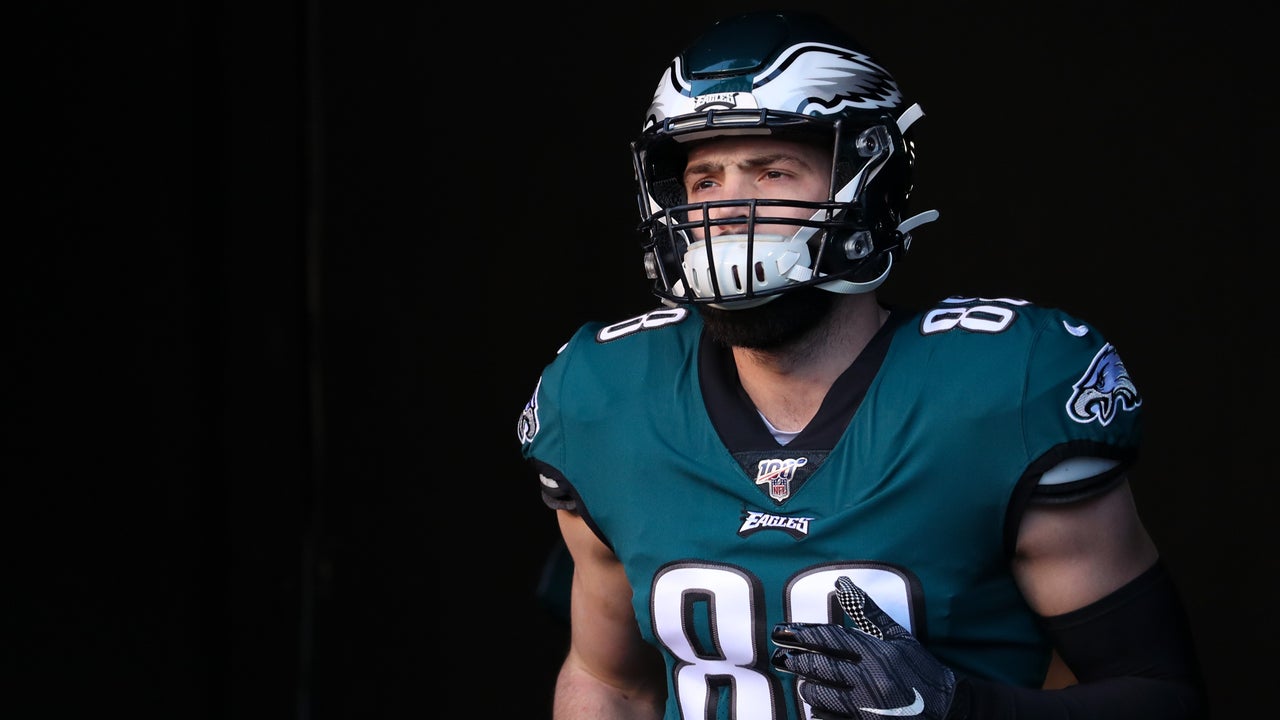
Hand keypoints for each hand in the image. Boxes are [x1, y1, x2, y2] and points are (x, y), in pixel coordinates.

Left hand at [771, 576, 961, 718]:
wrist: (950, 712)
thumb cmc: (922, 671)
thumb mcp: (899, 638)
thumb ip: (867, 611)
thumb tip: (842, 583)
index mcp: (879, 654)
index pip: (832, 639)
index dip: (805, 633)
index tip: (784, 630)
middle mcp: (871, 680)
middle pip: (821, 666)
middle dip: (796, 660)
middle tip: (779, 656)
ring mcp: (868, 707)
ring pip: (822, 695)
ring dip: (807, 688)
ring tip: (802, 681)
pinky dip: (820, 713)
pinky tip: (815, 708)